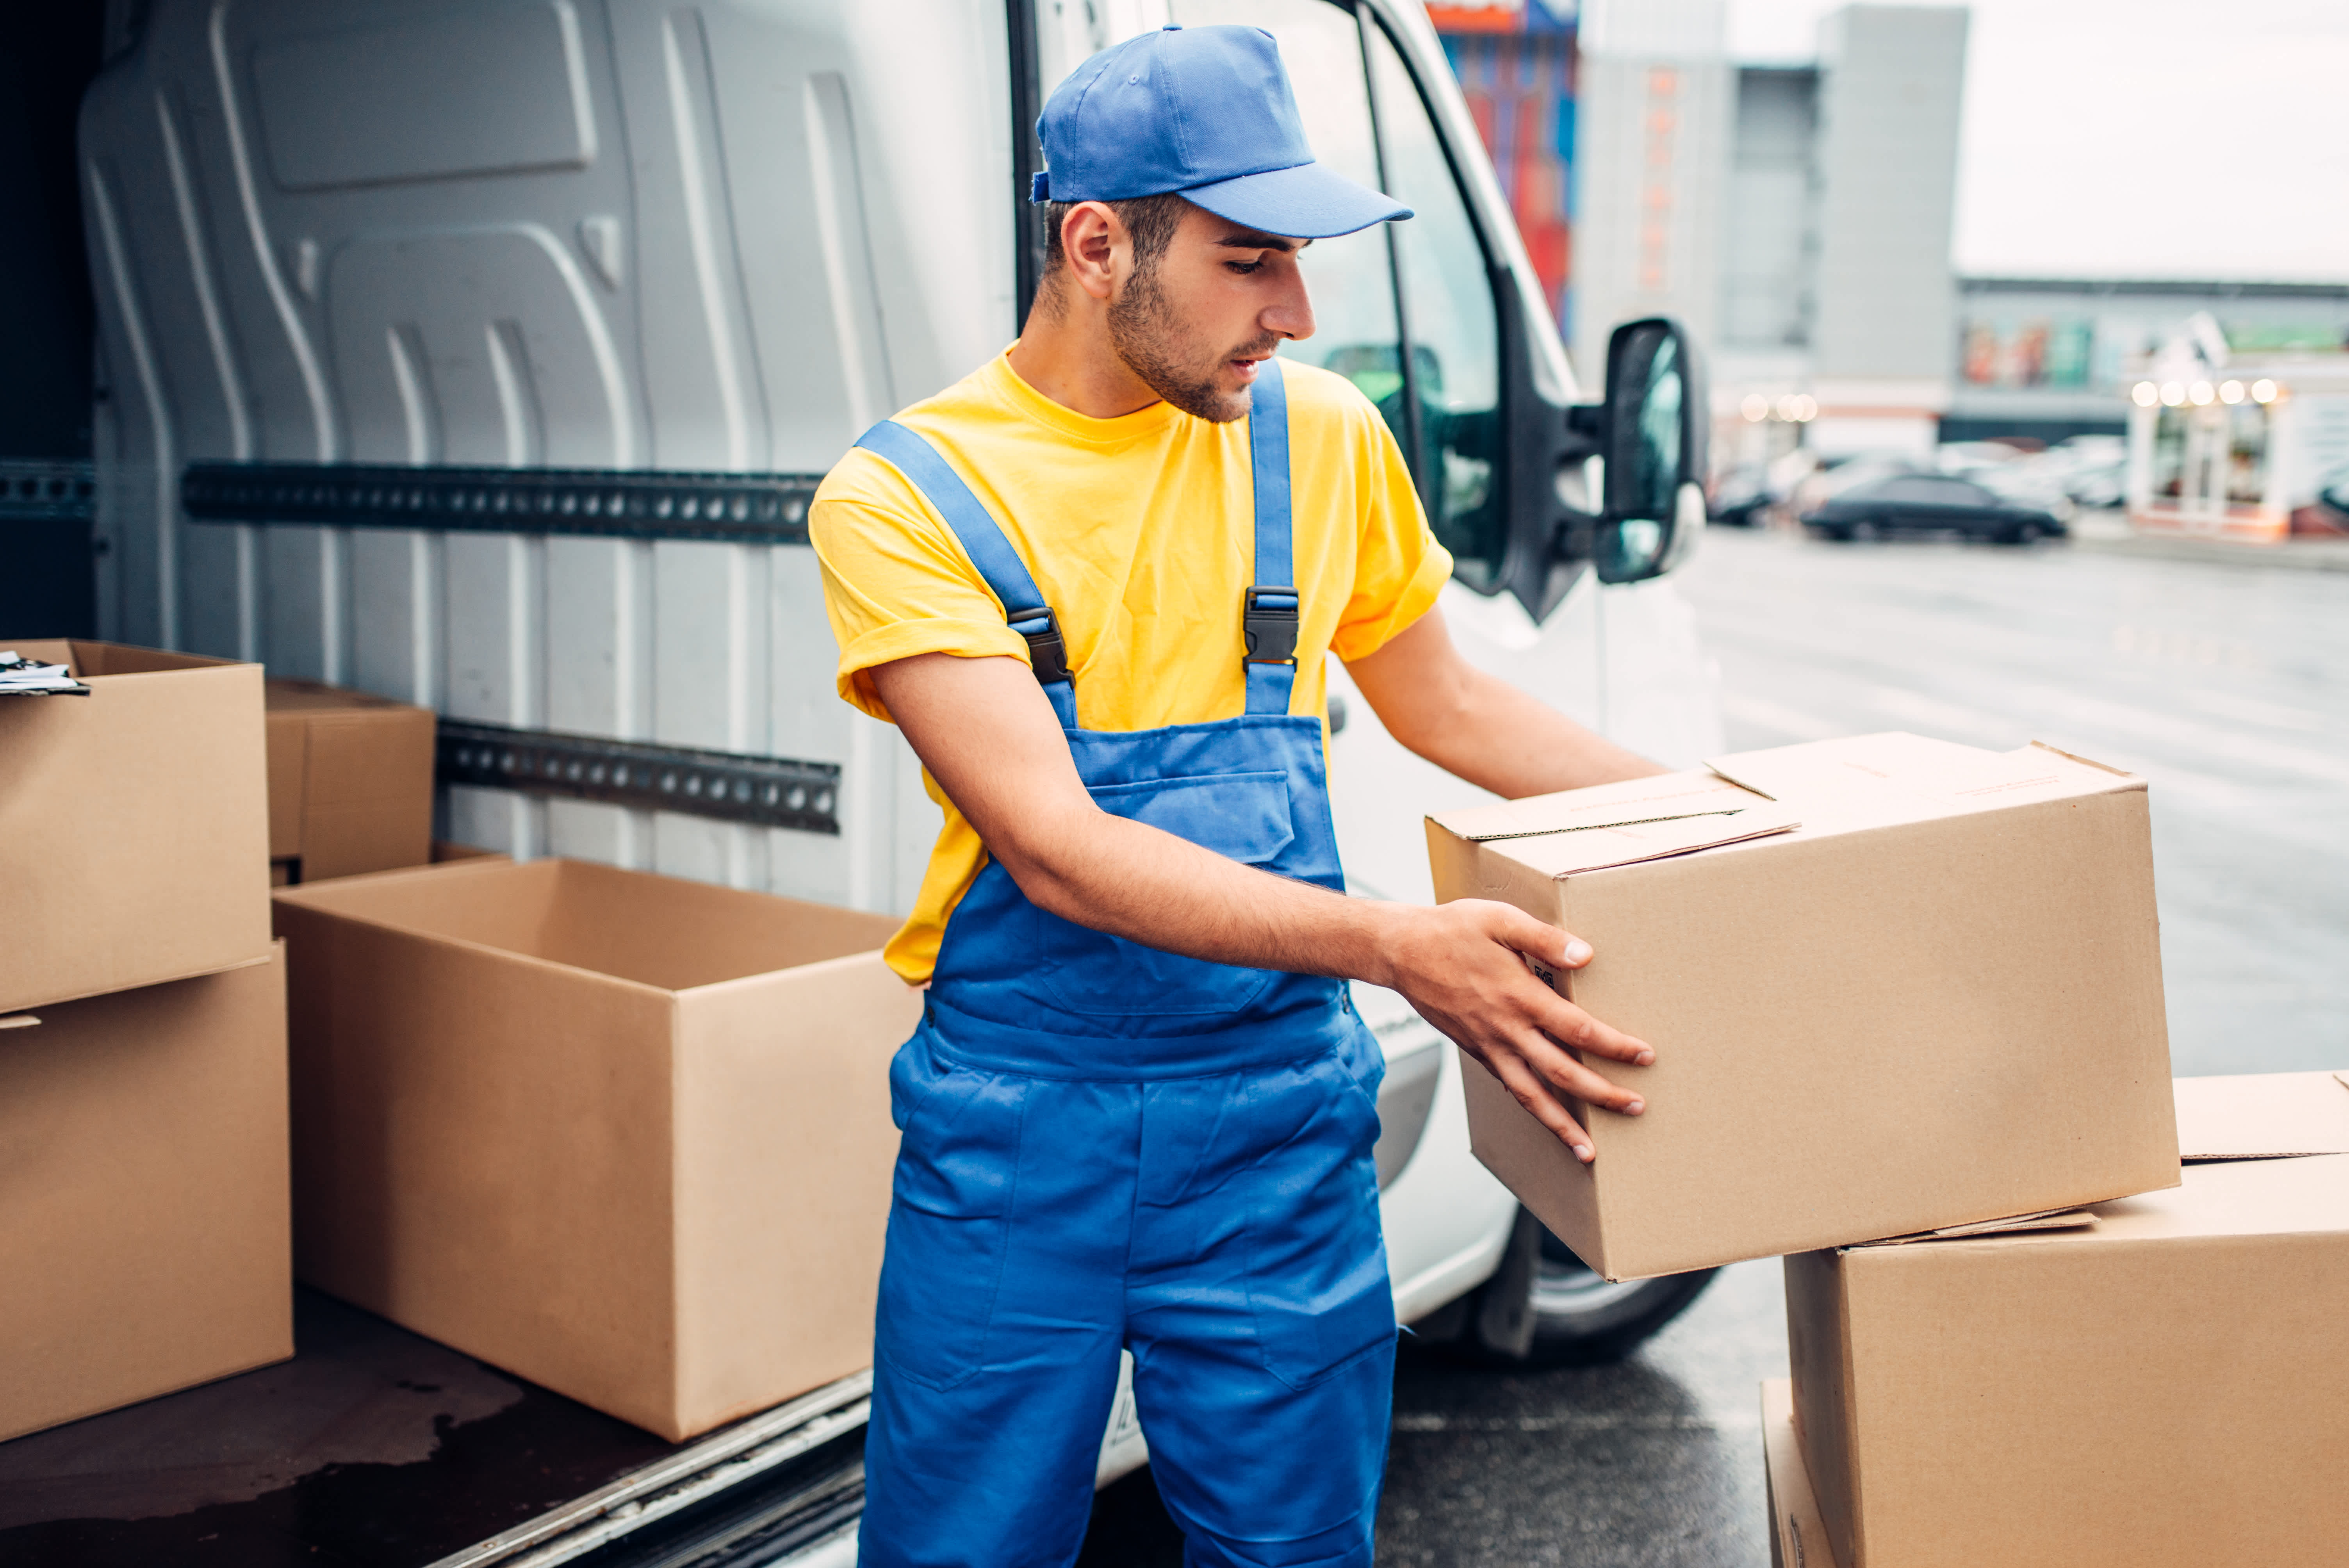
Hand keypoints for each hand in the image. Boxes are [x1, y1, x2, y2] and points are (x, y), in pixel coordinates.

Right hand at [1377, 899, 1649, 1163]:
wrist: (1400, 952)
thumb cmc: (1451, 930)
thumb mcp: (1500, 920)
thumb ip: (1545, 937)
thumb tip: (1586, 954)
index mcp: (1520, 996)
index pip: (1577, 1030)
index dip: (1614, 1046)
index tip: (1644, 1055)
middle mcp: (1506, 1029)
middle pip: (1562, 1074)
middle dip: (1602, 1095)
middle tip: (1636, 1108)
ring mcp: (1489, 1046)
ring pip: (1532, 1095)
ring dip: (1562, 1125)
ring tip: (1588, 1151)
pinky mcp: (1476, 1051)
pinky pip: (1509, 1086)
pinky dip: (1531, 1107)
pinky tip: (1548, 1117)